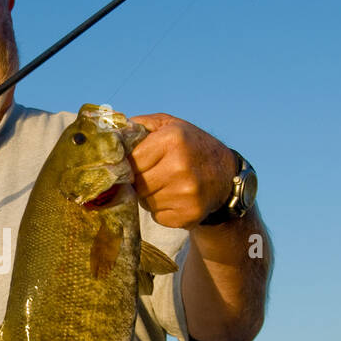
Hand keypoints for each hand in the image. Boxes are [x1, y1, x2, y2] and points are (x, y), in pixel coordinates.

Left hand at [126, 113, 237, 229]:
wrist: (227, 175)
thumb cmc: (192, 147)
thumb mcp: (171, 125)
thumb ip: (141, 125)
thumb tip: (112, 134)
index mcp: (172, 140)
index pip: (131, 160)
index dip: (131, 164)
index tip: (137, 163)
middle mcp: (179, 167)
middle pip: (137, 183)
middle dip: (140, 181)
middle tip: (154, 174)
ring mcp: (186, 193)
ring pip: (145, 202)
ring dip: (150, 196)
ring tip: (166, 185)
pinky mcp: (189, 214)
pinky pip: (157, 216)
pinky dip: (161, 210)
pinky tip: (174, 198)